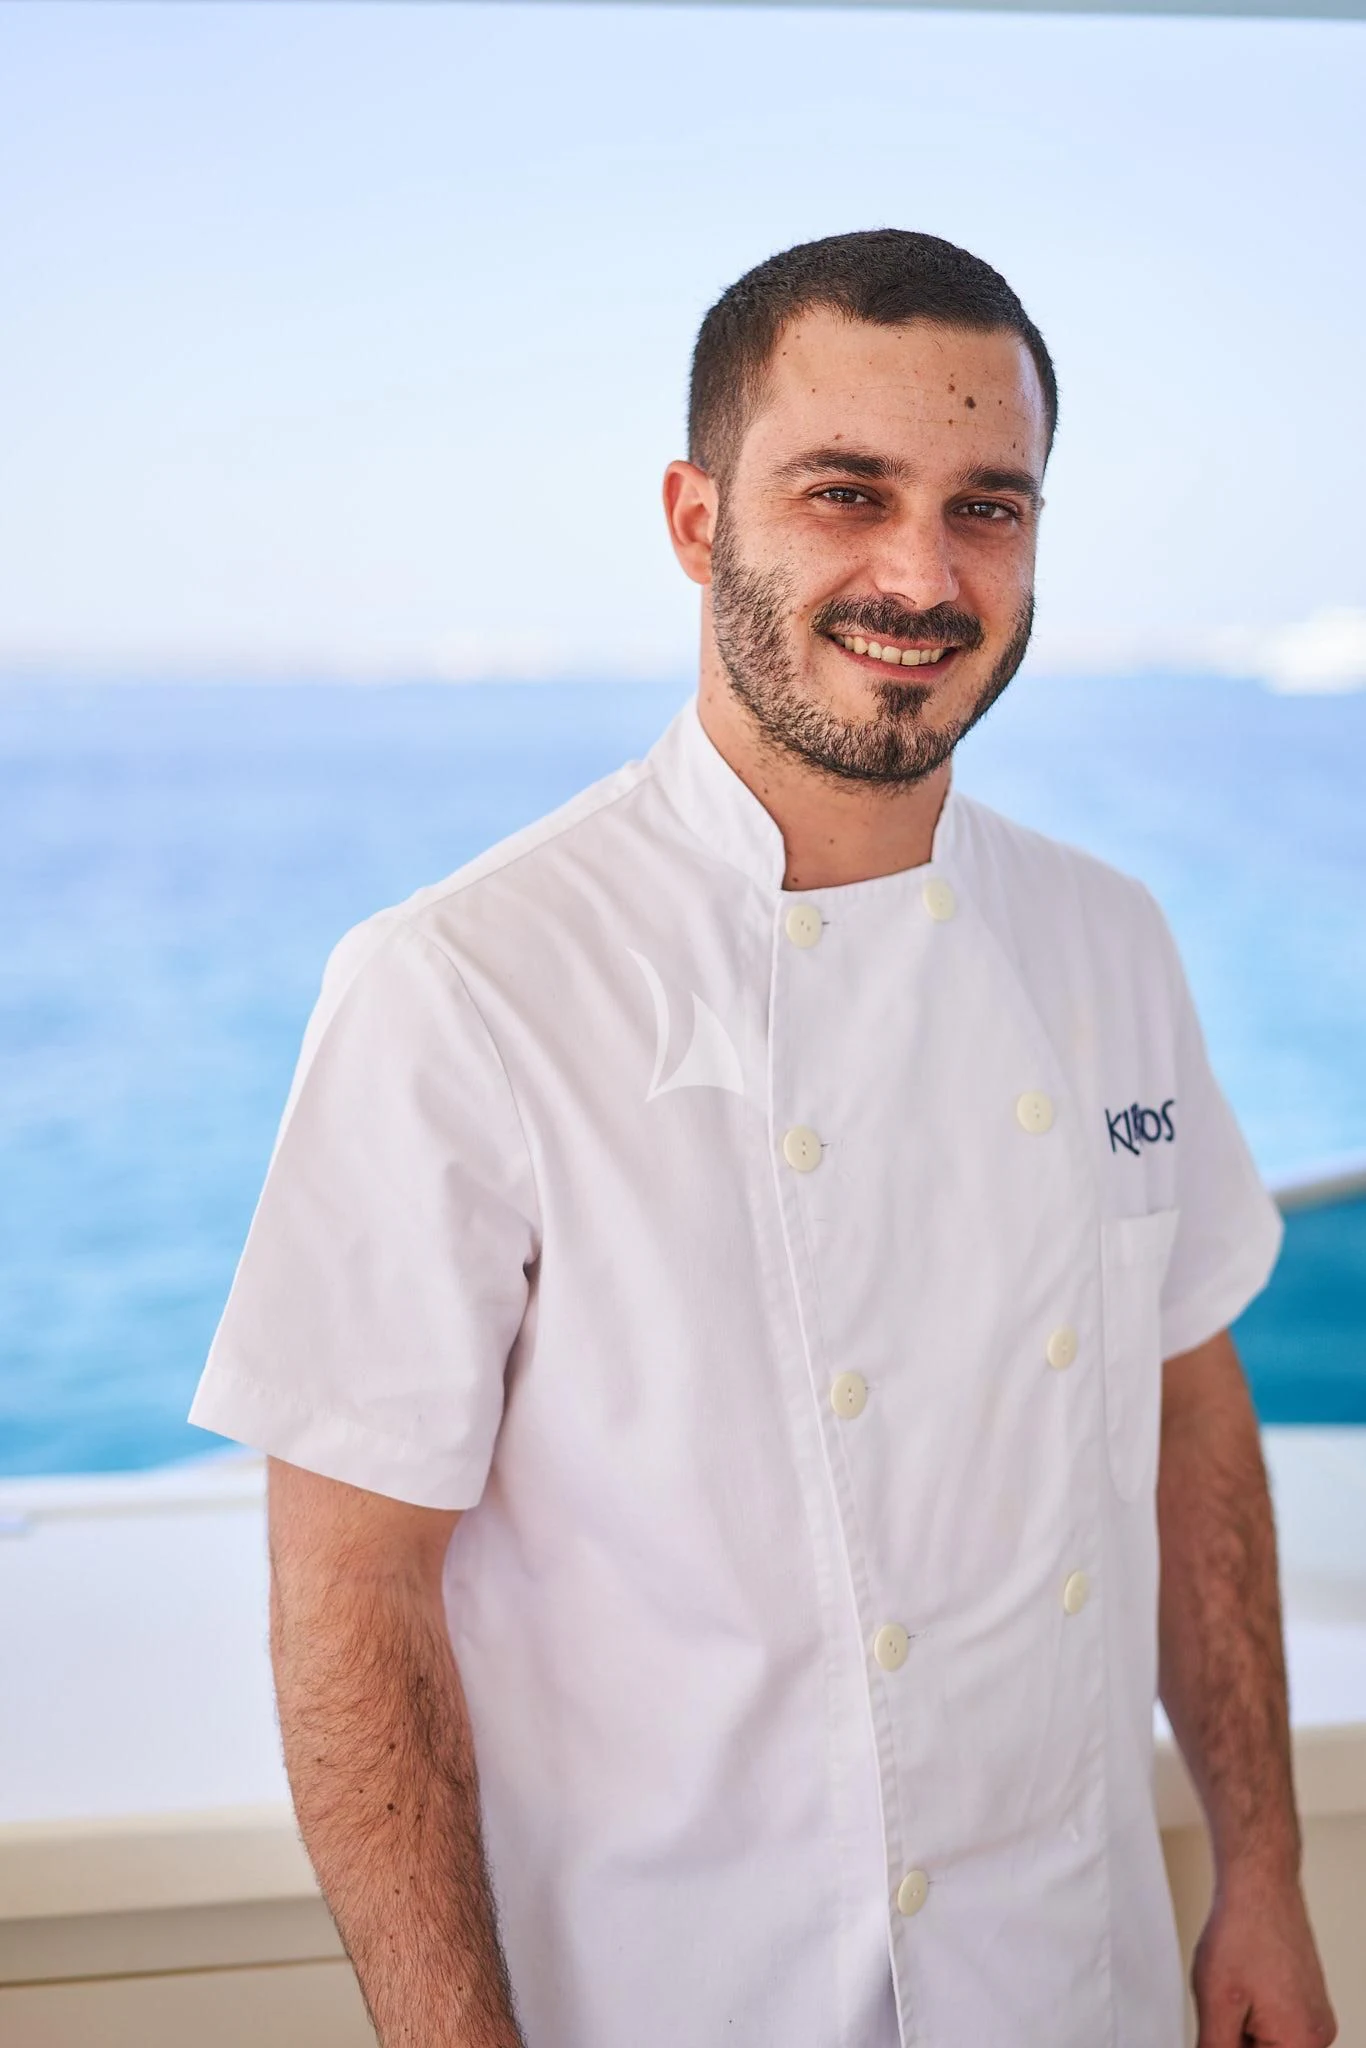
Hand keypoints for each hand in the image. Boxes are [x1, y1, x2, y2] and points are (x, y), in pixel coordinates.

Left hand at [1192, 1876, 1335, 2046]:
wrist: (1259, 1884)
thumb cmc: (1243, 1931)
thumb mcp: (1215, 2004)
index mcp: (1301, 2043)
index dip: (1230, 2046)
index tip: (1219, 2028)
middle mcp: (1318, 2036)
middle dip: (1237, 2039)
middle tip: (1224, 2007)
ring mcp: (1316, 2016)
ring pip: (1269, 2041)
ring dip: (1244, 2028)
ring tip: (1234, 1990)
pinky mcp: (1308, 2000)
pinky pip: (1278, 2023)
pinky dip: (1254, 2012)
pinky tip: (1243, 1984)